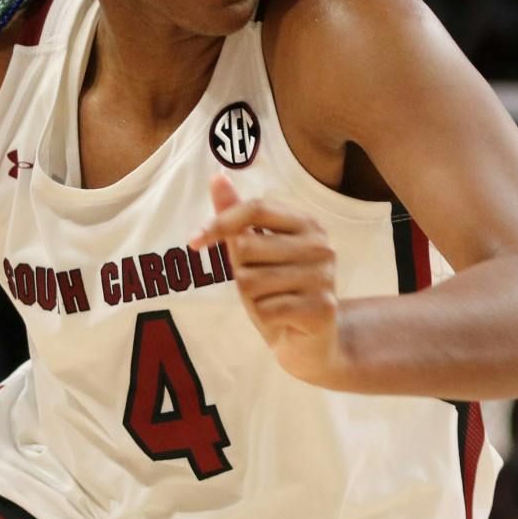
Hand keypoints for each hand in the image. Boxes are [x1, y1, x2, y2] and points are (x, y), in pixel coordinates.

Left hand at [190, 175, 345, 387]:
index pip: (254, 209)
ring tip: (272, 302)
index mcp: (306, 223)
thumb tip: (217, 176)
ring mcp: (324, 276)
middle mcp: (320, 245)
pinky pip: (266, 308)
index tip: (193, 242)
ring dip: (252, 298)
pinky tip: (282, 318)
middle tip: (261, 286)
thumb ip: (236, 217)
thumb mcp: (254, 253)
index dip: (219, 223)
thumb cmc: (278, 291)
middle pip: (246, 247)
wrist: (310, 342)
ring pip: (251, 281)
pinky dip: (264, 317)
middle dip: (240, 272)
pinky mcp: (322, 307)